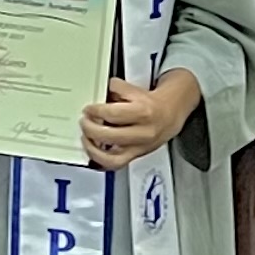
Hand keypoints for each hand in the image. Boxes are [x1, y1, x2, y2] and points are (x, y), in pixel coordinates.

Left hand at [79, 71, 199, 172]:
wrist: (170, 115)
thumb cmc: (151, 104)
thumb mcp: (135, 90)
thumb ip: (115, 89)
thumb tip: (99, 90)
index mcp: (143, 112)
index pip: (113, 114)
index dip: (95, 111)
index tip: (88, 109)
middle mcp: (143, 132)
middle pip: (110, 136)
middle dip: (91, 128)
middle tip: (84, 122)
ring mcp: (140, 147)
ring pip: (112, 157)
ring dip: (93, 149)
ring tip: (86, 138)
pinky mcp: (137, 156)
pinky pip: (116, 165)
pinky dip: (101, 160)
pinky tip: (93, 151)